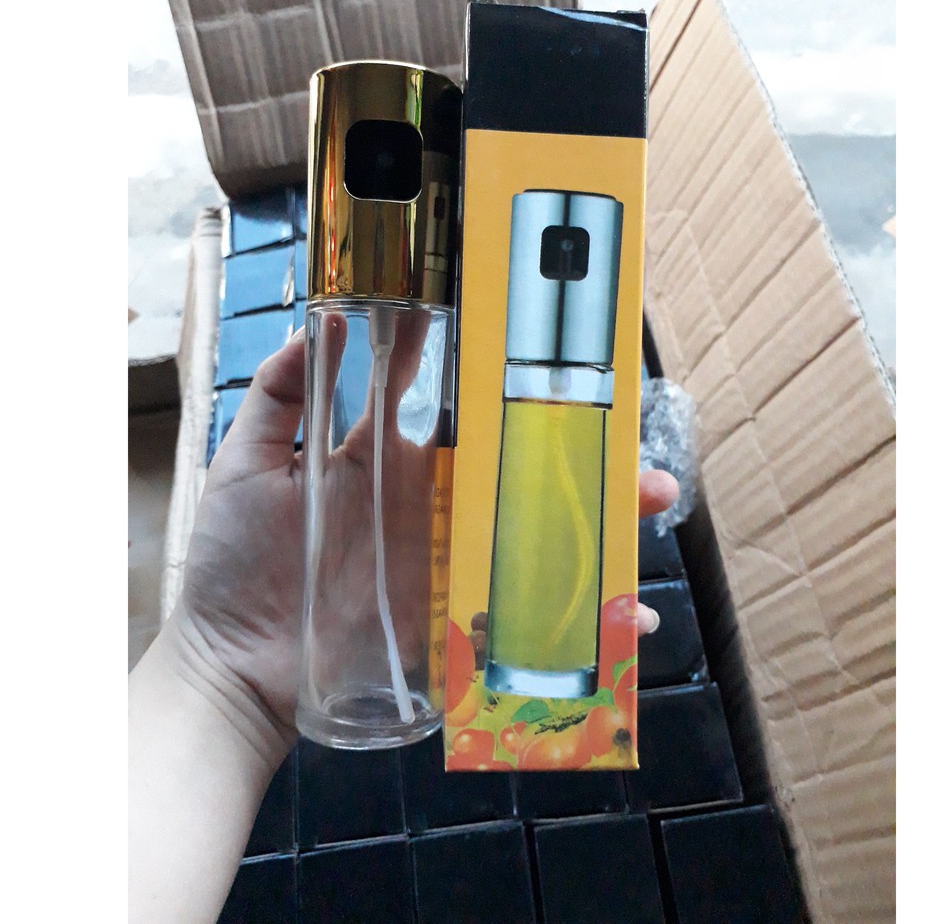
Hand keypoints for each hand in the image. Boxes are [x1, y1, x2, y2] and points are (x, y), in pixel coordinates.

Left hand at [166, 326, 677, 751]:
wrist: (232, 665)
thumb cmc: (235, 563)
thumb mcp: (246, 468)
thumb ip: (279, 398)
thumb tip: (317, 322)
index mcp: (388, 458)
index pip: (450, 402)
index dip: (489, 369)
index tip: (533, 335)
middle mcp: (430, 503)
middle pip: (513, 465)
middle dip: (574, 445)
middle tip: (626, 428)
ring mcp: (447, 559)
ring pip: (534, 530)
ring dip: (598, 517)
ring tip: (651, 501)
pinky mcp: (454, 615)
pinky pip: (526, 609)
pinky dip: (580, 614)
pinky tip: (624, 617)